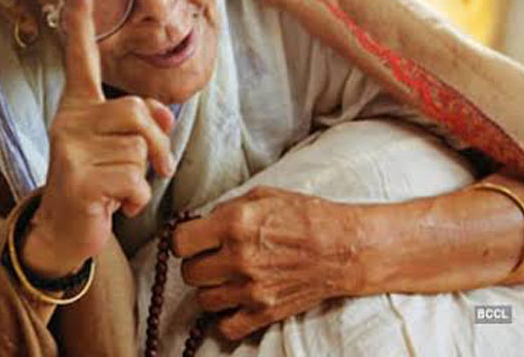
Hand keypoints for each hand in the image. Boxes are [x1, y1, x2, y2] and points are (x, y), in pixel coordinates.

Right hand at [21, 0, 175, 277]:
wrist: (64, 230)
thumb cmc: (97, 182)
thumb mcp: (120, 148)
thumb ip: (142, 124)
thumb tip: (168, 115)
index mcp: (78, 107)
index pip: (80, 59)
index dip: (81, 22)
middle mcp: (68, 120)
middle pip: (137, 111)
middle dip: (158, 143)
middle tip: (159, 167)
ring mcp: (68, 148)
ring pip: (138, 150)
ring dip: (144, 177)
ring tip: (121, 190)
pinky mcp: (75, 178)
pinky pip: (132, 180)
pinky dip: (136, 199)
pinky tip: (116, 206)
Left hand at [172, 186, 367, 339]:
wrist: (343, 247)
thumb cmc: (306, 215)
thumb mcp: (263, 195)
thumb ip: (227, 207)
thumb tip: (201, 221)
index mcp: (235, 223)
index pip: (180, 242)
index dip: (185, 240)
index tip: (194, 239)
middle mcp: (239, 258)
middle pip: (189, 273)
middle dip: (197, 263)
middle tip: (214, 257)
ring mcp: (251, 289)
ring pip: (203, 300)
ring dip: (211, 288)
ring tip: (227, 277)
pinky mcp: (264, 312)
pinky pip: (225, 327)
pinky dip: (226, 317)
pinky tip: (235, 300)